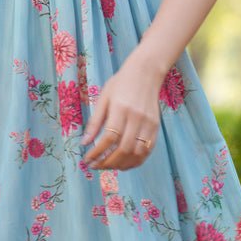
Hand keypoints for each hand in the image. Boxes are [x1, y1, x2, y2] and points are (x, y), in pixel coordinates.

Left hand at [80, 54, 162, 170]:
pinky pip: (147, 150)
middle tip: (96, 166)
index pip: (108, 138)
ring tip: (108, 167)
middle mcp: (136, 118)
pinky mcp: (156, 127)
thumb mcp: (103, 98)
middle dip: (107, 163)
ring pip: (136, 153)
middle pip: (123, 149)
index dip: (97, 153)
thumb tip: (84, 143)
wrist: (146, 73)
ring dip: (121, 165)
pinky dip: (135, 161)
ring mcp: (148, 124)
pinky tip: (124, 164)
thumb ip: (95, 122)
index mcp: (120, 109)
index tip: (87, 160)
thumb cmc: (121, 83)